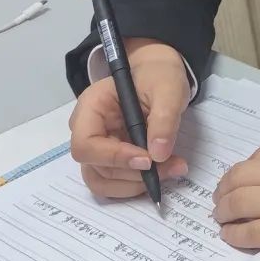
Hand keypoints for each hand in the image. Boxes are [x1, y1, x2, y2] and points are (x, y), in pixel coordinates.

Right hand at [69, 37, 191, 198]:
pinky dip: (139, 183)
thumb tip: (158, 155)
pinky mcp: (110, 160)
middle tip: (173, 167)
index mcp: (91, 107)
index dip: (113, 157)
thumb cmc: (159, 76)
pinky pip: (116, 182)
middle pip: (96, 168)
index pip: (86, 144)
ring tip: (173, 169)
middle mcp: (86, 130)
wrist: (160, 76)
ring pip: (105, 182)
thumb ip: (164, 118)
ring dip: (137, 184)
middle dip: (134, 174)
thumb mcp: (168, 88)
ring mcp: (97, 148)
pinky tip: (164, 171)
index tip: (148, 160)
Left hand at [212, 135, 259, 259]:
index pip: (259, 157)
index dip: (241, 171)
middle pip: (242, 178)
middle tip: (219, 201)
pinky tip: (232, 236)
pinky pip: (257, 232)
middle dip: (224, 190)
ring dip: (224, 212)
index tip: (236, 181)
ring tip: (220, 219)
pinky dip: (237, 234)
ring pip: (242, 203)